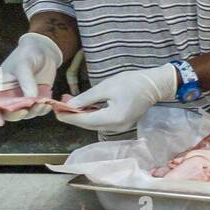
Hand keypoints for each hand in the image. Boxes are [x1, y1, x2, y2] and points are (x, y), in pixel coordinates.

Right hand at [0, 32, 63, 125]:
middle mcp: (9, 95)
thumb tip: (30, 98)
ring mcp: (24, 98)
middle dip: (17, 115)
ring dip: (33, 112)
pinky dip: (43, 109)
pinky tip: (49, 104)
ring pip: (25, 113)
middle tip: (26, 110)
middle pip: (8, 112)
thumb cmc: (27, 54)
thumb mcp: (24, 64)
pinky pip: (38, 109)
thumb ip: (26, 81)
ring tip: (43, 104)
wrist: (44, 51)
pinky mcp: (37, 98)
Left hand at [55, 64, 176, 132]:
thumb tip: (69, 105)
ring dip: (81, 116)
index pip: (84, 120)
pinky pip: (102, 122)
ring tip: (69, 106)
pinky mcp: (121, 123)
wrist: (154, 85)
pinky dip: (90, 116)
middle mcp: (116, 126)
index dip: (68, 115)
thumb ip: (87, 98)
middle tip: (59, 106)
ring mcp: (120, 127)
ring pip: (94, 124)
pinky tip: (84, 108)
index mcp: (113, 118)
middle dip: (72, 116)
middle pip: (88, 125)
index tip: (55, 110)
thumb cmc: (132, 82)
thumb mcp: (106, 87)